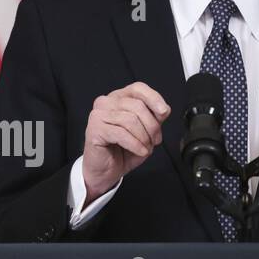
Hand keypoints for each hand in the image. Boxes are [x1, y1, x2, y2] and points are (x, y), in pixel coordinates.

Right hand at [81, 82, 170, 202]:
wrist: (106, 170)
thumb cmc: (123, 150)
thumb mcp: (145, 131)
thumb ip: (153, 117)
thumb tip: (163, 110)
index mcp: (118, 98)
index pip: (138, 88)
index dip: (153, 98)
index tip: (164, 112)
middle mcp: (106, 102)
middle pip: (137, 106)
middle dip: (152, 126)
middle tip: (155, 140)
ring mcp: (98, 115)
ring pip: (130, 120)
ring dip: (143, 137)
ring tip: (145, 148)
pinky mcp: (94, 129)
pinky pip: (121, 134)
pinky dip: (135, 144)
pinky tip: (139, 151)